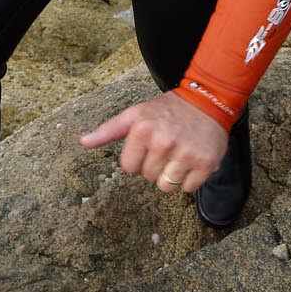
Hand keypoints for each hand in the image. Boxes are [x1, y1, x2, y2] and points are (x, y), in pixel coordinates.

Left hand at [79, 91, 227, 192]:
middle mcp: (164, 141)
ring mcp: (186, 153)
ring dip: (171, 175)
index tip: (149, 145)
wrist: (206, 102)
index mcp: (142, 129)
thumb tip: (83, 142)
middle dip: (155, 166)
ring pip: (166, 186)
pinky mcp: (206, 163)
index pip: (129, 167)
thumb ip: (108, 130)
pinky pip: (188, 188)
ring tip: (178, 155)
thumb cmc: (167, 110)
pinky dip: (189, 179)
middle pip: (148, 177)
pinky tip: (191, 160)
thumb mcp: (135, 114)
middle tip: (166, 147)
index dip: (138, 159)